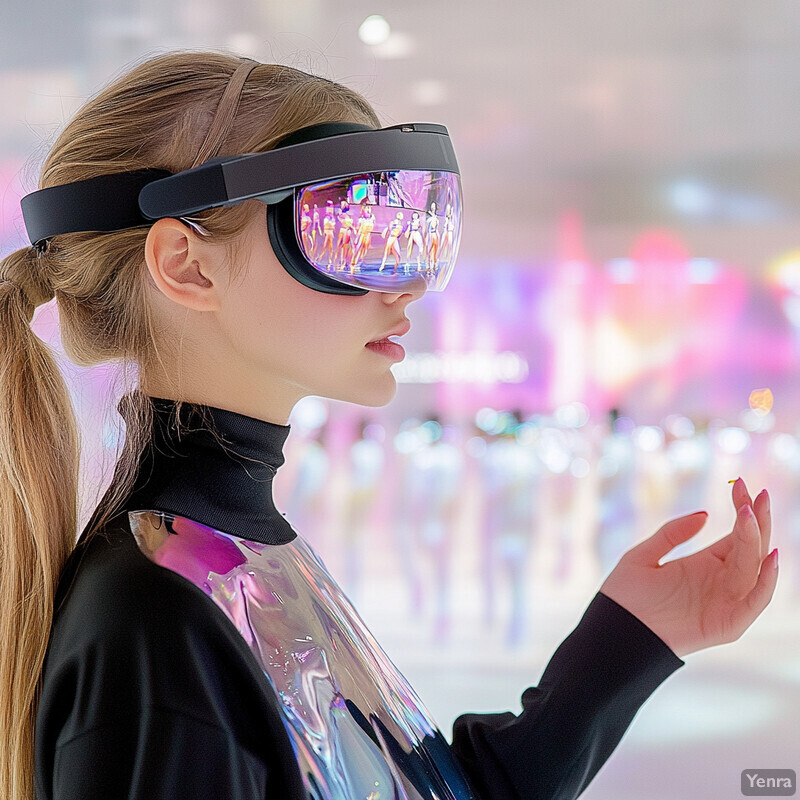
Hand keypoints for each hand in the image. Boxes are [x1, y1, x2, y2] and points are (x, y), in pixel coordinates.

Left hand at [599, 478, 778, 656]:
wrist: (613, 631)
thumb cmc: (624, 596)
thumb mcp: (643, 555)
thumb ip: (672, 534)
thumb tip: (705, 513)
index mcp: (705, 563)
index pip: (736, 534)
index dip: (742, 510)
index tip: (741, 484)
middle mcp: (722, 581)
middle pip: (750, 546)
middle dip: (756, 519)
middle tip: (759, 492)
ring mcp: (727, 601)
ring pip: (754, 567)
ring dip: (757, 540)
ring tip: (752, 513)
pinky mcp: (729, 623)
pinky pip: (756, 600)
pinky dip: (767, 580)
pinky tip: (770, 556)